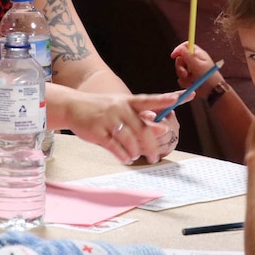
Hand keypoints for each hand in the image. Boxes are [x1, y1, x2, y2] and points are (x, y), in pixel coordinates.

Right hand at [65, 90, 189, 163]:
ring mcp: (108, 120)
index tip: (182, 96)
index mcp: (128, 101)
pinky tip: (125, 158)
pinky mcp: (98, 132)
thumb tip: (162, 129)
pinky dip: (123, 156)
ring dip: (135, 152)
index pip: (150, 99)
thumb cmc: (102, 109)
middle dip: (151, 145)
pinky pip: (115, 148)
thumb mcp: (121, 108)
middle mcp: (120, 108)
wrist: (72, 106)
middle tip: (155, 156)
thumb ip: (141, 119)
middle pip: (143, 129)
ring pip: (130, 141)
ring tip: (134, 156)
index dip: (166, 99)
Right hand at [171, 41, 216, 95]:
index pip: (186, 46)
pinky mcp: (189, 79)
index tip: (173, 55)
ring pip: (180, 70)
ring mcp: (191, 70)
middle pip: (180, 59)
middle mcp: (193, 61)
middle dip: (180, 67)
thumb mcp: (198, 65)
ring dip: (183, 76)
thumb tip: (181, 48)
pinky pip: (181, 79)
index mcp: (197, 55)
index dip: (179, 49)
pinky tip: (191, 84)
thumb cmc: (209, 77)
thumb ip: (188, 56)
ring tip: (191, 80)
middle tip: (185, 73)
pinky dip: (185, 83)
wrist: (212, 91)